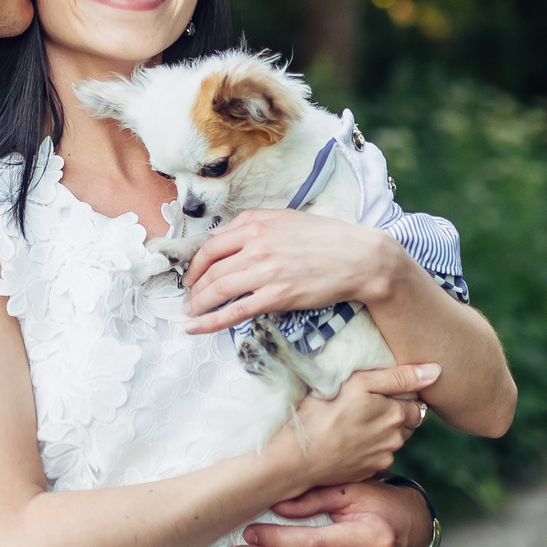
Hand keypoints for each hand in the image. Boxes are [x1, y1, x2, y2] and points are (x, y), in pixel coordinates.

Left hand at [182, 209, 405, 333]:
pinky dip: (210, 322)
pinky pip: (235, 311)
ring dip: (198, 304)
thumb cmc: (325, 237)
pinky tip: (197, 328)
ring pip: (217, 290)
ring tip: (190, 314)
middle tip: (187, 298)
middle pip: (210, 269)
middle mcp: (255, 246)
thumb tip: (221, 237)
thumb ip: (251, 225)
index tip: (190, 275)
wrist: (358, 258)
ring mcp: (265, 272)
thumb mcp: (284, 219)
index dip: (194, 264)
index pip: (210, 245)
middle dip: (193, 287)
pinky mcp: (276, 296)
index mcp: (255, 225)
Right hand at [274, 363, 437, 486]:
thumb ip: (399, 377)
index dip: (400, 396)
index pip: (417, 403)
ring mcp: (383, 458)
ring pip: (391, 439)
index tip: (377, 394)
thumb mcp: (359, 383)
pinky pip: (377, 455)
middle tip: (363, 406)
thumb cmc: (323, 413)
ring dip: (380, 431)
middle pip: (405, 422)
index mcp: (397, 415)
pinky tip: (347, 440)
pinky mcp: (369, 472)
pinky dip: (368, 448)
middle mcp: (396, 440)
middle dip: (392, 414)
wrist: (297, 457)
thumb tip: (436, 371)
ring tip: (352, 423)